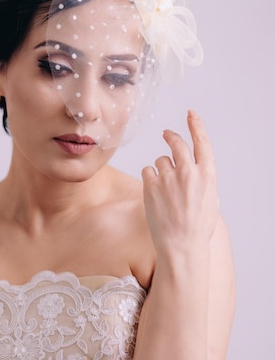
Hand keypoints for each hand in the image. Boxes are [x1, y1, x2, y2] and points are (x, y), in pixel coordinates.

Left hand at [141, 110, 218, 254]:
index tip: (191, 114)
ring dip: (161, 169)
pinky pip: (147, 171)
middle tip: (166, 134)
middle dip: (171, 136)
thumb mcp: (211, 200)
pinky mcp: (151, 185)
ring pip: (160, 160)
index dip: (196, 125)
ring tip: (164, 189)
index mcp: (207, 174)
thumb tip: (195, 170)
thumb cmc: (198, 227)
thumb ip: (202, 180)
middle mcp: (188, 171)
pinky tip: (154, 193)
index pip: (202, 141)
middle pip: (177, 143)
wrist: (181, 245)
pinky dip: (150, 179)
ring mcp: (168, 177)